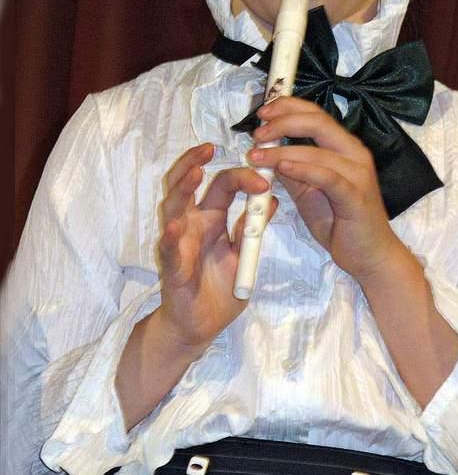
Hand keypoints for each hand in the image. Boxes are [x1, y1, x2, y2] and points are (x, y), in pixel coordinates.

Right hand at [157, 143, 276, 350]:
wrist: (200, 327)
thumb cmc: (219, 288)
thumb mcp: (244, 255)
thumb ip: (253, 229)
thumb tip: (272, 200)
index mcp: (211, 218)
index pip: (222, 185)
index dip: (242, 176)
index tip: (265, 176)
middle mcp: (191, 224)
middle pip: (187, 183)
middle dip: (194, 162)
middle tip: (209, 147)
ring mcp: (178, 243)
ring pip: (173, 207)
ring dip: (182, 188)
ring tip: (195, 173)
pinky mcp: (172, 268)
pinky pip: (168, 250)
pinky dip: (170, 237)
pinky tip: (175, 226)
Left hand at [247, 97, 396, 280]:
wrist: (369, 255)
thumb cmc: (340, 221)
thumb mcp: (307, 190)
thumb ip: (291, 168)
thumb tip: (264, 150)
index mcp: (344, 146)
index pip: (316, 114)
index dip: (288, 107)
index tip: (263, 112)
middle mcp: (354, 153)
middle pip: (317, 122)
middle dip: (282, 122)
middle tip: (257, 133)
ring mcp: (358, 173)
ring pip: (317, 150)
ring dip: (281, 150)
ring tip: (257, 156)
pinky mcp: (355, 195)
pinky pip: (327, 176)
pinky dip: (303, 169)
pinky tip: (282, 167)